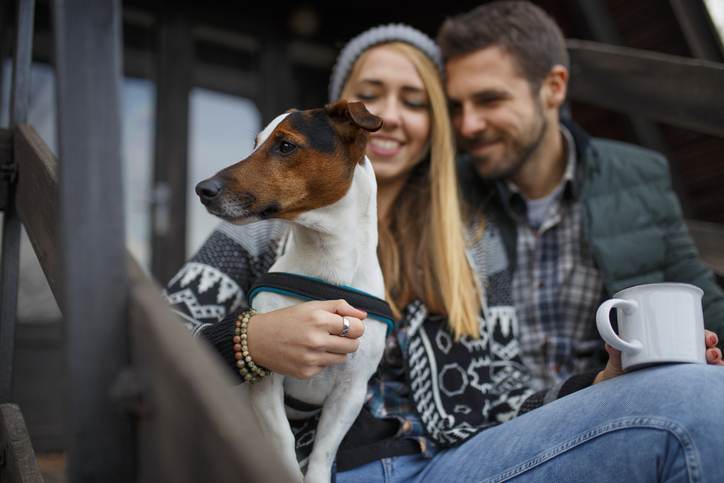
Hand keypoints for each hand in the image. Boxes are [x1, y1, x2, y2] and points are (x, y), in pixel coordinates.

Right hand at [245, 300, 366, 378]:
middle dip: (350, 339)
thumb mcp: (311, 306)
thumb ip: (340, 307)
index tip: (349, 325)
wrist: (256, 339)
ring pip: (343, 358)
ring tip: (321, 342)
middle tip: (337, 334)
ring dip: (337, 350)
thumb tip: (364, 315)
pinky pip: (327, 366)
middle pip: (354, 345)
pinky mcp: (306, 372)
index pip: (357, 328)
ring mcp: (311, 359)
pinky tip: (308, 352)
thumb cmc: (286, 319)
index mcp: (319, 320)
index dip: (356, 326)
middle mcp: (316, 341)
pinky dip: (322, 360)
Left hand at [594, 329, 723, 383]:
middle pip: (703, 349)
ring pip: (705, 365)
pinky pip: (700, 384)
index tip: (707, 336)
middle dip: (713, 347)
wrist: (615, 388)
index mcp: (666, 343)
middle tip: (710, 348)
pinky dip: (710, 382)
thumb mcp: (619, 357)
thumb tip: (611, 345)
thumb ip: (616, 351)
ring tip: (713, 360)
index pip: (691, 336)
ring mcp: (680, 372)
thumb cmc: (619, 368)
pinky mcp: (680, 387)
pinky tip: (714, 381)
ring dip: (715, 361)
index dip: (704, 335)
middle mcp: (677, 356)